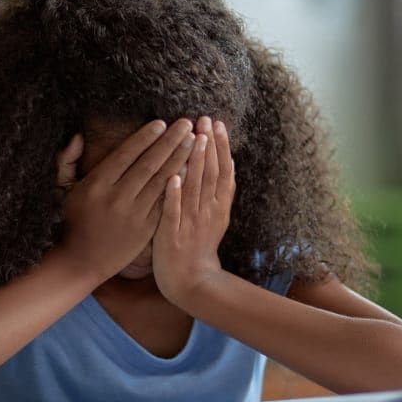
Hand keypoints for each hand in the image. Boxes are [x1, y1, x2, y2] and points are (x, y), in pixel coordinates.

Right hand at [54, 119, 194, 281]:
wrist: (83, 261)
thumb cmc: (73, 221)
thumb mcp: (63, 190)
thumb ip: (66, 160)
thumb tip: (78, 137)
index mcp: (96, 185)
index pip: (126, 154)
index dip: (145, 138)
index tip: (162, 123)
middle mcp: (117, 198)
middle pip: (149, 164)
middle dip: (170, 142)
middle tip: (186, 124)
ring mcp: (134, 214)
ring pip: (162, 181)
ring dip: (180, 158)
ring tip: (195, 140)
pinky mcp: (147, 229)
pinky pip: (166, 202)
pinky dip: (180, 184)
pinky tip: (193, 169)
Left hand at [153, 117, 235, 305]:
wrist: (192, 281)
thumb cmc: (199, 247)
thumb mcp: (217, 217)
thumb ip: (220, 191)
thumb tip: (229, 162)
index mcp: (218, 206)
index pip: (223, 170)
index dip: (221, 146)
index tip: (217, 123)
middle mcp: (208, 211)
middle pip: (211, 173)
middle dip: (209, 145)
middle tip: (205, 119)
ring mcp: (191, 222)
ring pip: (195, 187)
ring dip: (195, 162)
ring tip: (194, 137)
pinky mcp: (173, 235)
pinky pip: (174, 212)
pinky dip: (175, 195)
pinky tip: (173, 176)